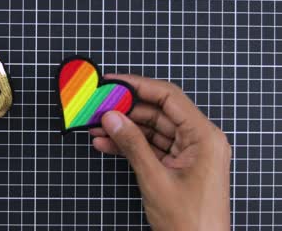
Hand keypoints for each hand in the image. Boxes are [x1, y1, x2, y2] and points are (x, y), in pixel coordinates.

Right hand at [90, 74, 230, 230]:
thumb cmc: (188, 221)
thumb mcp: (155, 178)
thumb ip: (132, 144)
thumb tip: (111, 117)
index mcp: (204, 136)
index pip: (169, 97)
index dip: (138, 86)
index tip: (113, 82)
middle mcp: (198, 139)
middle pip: (158, 113)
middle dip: (126, 111)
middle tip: (99, 108)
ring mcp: (188, 152)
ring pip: (151, 130)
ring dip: (124, 130)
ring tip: (96, 128)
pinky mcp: (178, 165)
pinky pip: (151, 147)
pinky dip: (130, 146)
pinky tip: (106, 144)